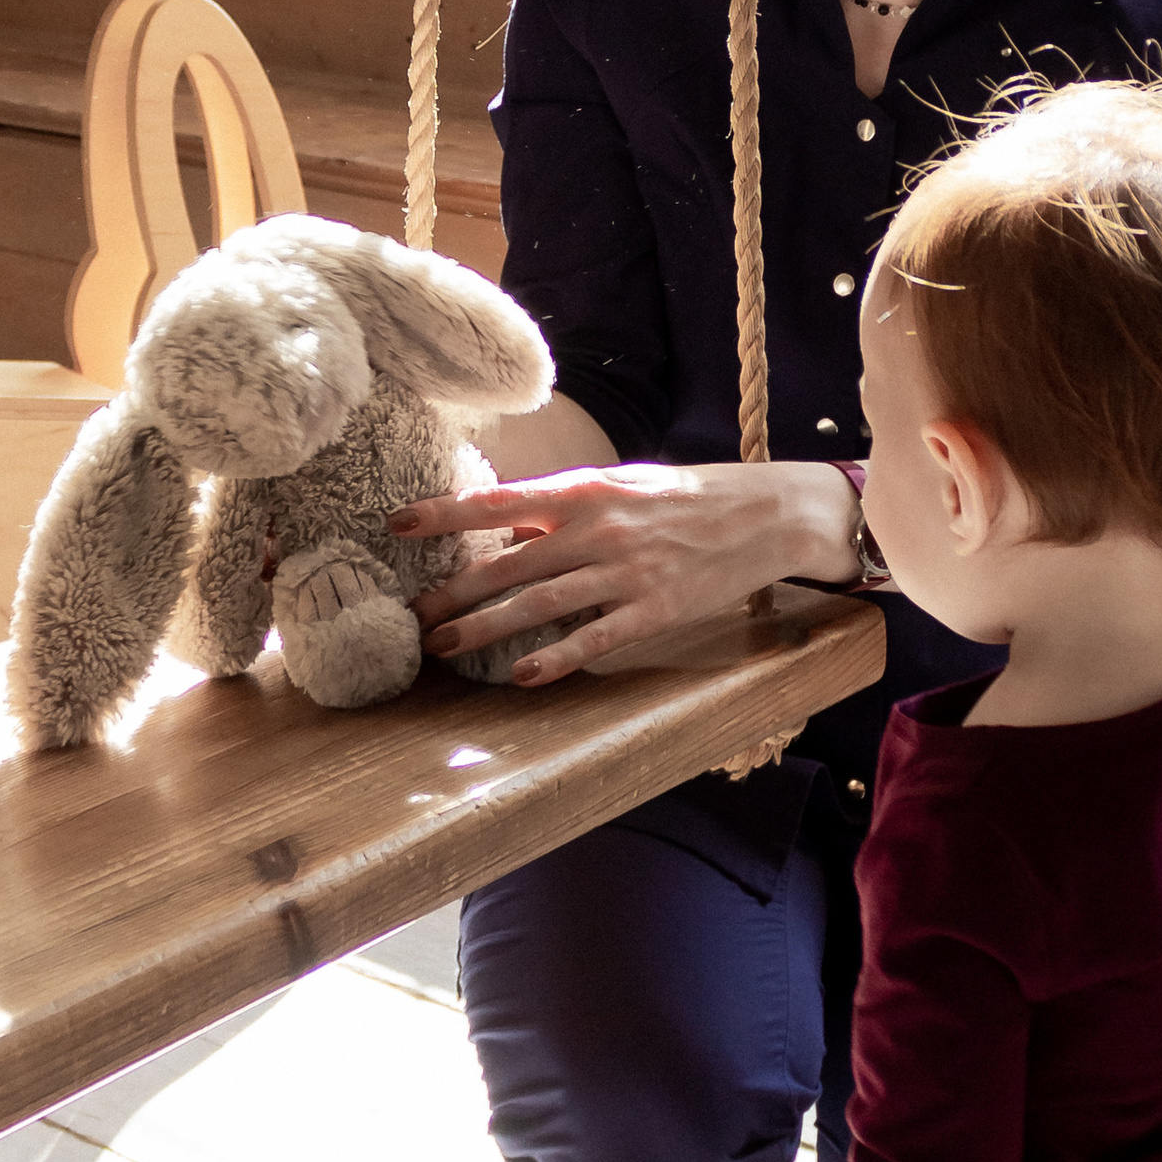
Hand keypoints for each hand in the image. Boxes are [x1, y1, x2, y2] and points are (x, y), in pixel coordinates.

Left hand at [387, 456, 856, 687]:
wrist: (764, 514)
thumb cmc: (684, 498)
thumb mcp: (620, 486)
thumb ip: (562, 508)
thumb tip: (503, 526)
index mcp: (585, 491)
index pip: (500, 500)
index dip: (445, 512)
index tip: (396, 523)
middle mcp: (598, 529)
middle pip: (509, 563)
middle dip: (454, 591)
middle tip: (411, 616)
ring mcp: (626, 571)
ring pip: (541, 602)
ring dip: (486, 626)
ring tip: (444, 647)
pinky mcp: (655, 609)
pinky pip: (596, 637)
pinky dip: (557, 656)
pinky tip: (522, 675)